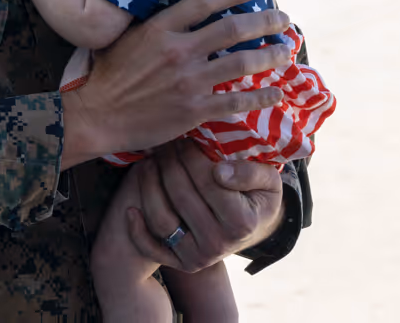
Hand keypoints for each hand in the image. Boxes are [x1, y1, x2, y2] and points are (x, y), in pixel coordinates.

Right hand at [61, 0, 289, 165]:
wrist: (97, 116)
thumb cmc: (106, 76)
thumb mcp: (123, 38)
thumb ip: (152, 24)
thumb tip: (173, 8)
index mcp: (160, 28)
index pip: (204, 2)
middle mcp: (179, 51)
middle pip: (232, 29)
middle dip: (264, 21)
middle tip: (283, 19)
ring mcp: (188, 81)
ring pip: (241, 63)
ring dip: (269, 56)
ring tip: (286, 51)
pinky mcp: (193, 110)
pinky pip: (236, 100)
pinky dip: (260, 96)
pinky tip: (276, 93)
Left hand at [126, 140, 283, 272]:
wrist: (251, 228)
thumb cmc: (257, 196)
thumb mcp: (269, 181)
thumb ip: (252, 173)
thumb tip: (220, 172)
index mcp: (242, 223)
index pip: (208, 181)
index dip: (192, 154)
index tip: (184, 136)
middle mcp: (218, 244)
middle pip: (181, 196)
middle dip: (169, 163)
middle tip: (164, 143)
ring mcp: (197, 257)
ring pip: (161, 219)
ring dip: (149, 186)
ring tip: (148, 161)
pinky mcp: (179, 262)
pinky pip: (152, 248)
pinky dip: (137, 231)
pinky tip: (131, 208)